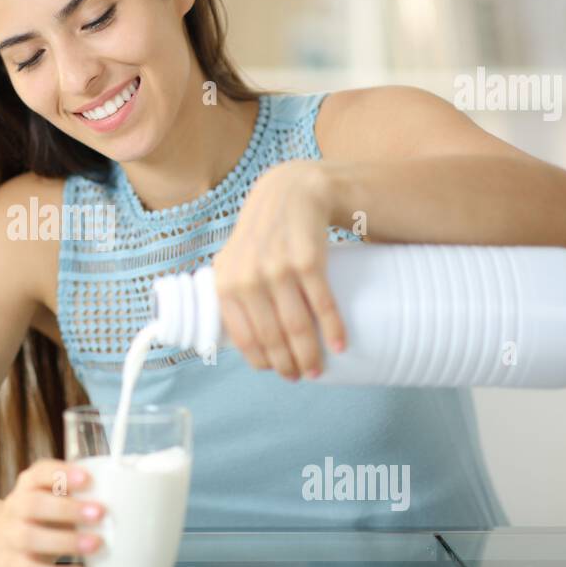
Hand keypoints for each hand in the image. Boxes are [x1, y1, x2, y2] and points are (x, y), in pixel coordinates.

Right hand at [0, 459, 104, 566]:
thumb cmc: (40, 516)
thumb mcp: (51, 498)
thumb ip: (76, 496)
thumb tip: (124, 502)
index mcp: (28, 485)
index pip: (40, 473)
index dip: (61, 474)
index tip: (87, 478)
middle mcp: (15, 507)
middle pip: (34, 504)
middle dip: (67, 509)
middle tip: (101, 513)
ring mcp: (10, 537)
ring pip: (30, 537)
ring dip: (65, 541)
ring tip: (96, 544)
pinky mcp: (12, 566)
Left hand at [212, 159, 346, 379]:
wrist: (291, 191)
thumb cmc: (263, 234)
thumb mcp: (235, 258)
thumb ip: (233, 291)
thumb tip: (241, 337)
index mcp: (225, 283)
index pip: (243, 336)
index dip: (262, 361)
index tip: (278, 372)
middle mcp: (247, 278)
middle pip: (271, 337)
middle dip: (289, 364)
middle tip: (303, 375)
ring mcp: (276, 268)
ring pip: (295, 326)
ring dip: (310, 354)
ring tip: (319, 369)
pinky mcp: (307, 260)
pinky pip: (321, 303)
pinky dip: (333, 328)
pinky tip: (341, 345)